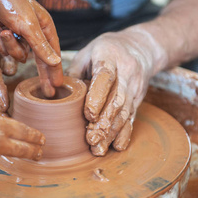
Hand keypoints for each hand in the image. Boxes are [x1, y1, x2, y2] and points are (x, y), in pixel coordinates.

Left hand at [0, 0, 62, 96]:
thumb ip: (41, 46)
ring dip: (10, 46)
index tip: (58, 85)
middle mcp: (34, 33)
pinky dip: (0, 42)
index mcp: (45, 27)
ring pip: (18, 55)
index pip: (53, 53)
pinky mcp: (6, 38)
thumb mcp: (28, 27)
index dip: (55, 70)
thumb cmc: (11, 4)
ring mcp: (19, 36)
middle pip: (40, 59)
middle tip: (48, 92)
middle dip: (43, 75)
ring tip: (4, 31)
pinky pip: (5, 51)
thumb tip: (55, 62)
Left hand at [67, 28, 166, 155]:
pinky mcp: (138, 100)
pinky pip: (132, 118)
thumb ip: (74, 72)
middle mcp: (127, 73)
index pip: (106, 78)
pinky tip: (115, 147)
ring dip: (112, 133)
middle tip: (90, 140)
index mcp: (110, 57)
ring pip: (125, 113)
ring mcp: (135, 88)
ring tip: (98, 149)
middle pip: (117, 100)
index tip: (89, 115)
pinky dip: (124, 134)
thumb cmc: (108, 50)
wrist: (142, 48)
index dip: (98, 97)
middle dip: (104, 123)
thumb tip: (56, 94)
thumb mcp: (88, 52)